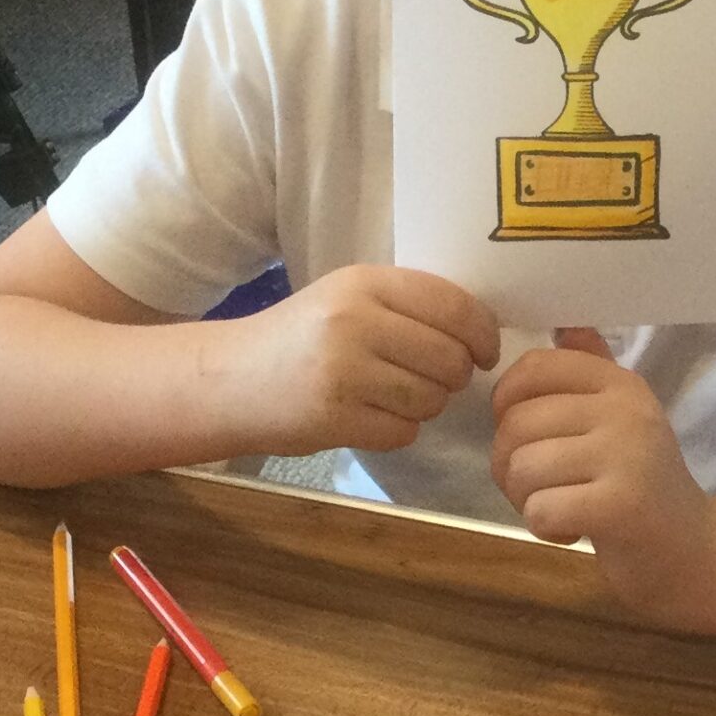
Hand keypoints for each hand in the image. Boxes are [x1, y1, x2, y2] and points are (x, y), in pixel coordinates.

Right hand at [210, 265, 498, 455]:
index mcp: (364, 283)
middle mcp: (355, 322)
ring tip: (393, 397)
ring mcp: (344, 372)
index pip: (453, 305)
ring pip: (431, 399)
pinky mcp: (335, 418)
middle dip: (453, 376)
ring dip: (425, 406)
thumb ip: (405, 306)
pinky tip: (370, 417)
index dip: (483, 333)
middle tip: (431, 378)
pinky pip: (404, 432)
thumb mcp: (347, 299)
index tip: (484, 352)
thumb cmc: (300, 338)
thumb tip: (481, 331)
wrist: (230, 380)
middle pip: (450, 358)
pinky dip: (397, 431)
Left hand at [490, 328, 715, 623]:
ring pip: (522, 468)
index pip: (534, 368)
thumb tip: (565, 325)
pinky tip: (573, 531)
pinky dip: (543, 528)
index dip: (506, 403)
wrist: (693, 552)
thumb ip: (590, 374)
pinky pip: (540, 509)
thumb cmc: (642, 486)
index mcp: (620, 383)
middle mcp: (625, 410)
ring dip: (525, 500)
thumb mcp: (619, 421)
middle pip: (516, 423)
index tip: (526, 436)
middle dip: (509, 465)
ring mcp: (626, 456)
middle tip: (543, 488)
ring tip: (560, 508)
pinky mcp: (620, 505)